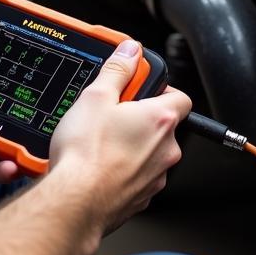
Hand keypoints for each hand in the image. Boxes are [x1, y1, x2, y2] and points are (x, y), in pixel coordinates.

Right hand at [48, 40, 190, 234]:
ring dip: (131, 144)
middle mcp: (166, 150)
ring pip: (149, 152)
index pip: (180, 96)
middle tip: (110, 114)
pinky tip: (98, 165)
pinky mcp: (141, 198)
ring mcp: (156, 177)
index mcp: (160, 120)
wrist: (75, 202)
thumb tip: (131, 51)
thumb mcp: (96, 97)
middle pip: (161, 125)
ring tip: (99, 141)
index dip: (160, 89)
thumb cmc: (85, 154)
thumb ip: (118, 70)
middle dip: (138, 117)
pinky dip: (122, 168)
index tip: (139, 88)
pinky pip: (137, 175)